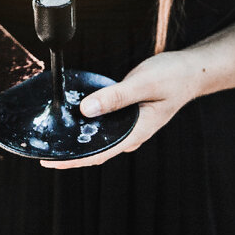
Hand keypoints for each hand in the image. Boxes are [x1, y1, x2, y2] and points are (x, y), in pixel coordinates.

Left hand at [40, 51, 199, 169]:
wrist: (191, 72)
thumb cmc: (172, 77)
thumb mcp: (143, 84)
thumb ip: (116, 97)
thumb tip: (86, 110)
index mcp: (135, 133)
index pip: (98, 154)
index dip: (72, 160)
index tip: (49, 162)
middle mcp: (130, 134)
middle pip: (95, 150)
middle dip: (70, 153)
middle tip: (42, 151)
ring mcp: (129, 127)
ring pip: (98, 138)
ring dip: (77, 139)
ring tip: (52, 137)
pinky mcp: (127, 116)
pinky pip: (104, 124)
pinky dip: (87, 123)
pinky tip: (74, 117)